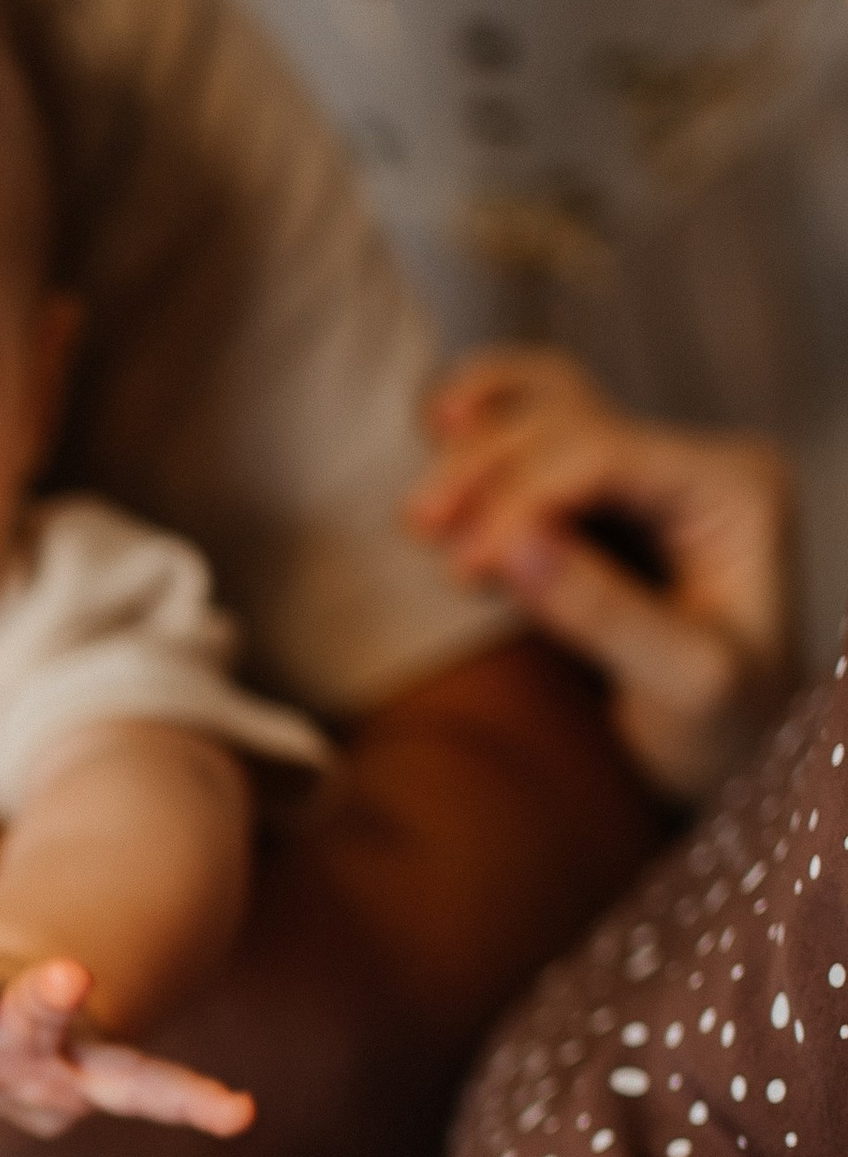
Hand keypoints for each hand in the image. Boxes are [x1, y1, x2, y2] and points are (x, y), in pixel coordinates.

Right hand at [406, 347, 795, 804]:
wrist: (732, 751)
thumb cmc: (725, 727)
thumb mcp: (686, 687)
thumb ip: (605, 614)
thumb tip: (512, 547)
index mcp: (734, 490)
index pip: (606, 454)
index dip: (521, 497)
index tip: (464, 571)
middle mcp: (694, 462)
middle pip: (566, 420)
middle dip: (485, 470)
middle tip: (422, 533)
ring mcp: (648, 469)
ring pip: (546, 405)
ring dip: (472, 441)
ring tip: (421, 510)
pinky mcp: (603, 492)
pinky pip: (538, 419)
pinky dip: (483, 419)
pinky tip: (436, 425)